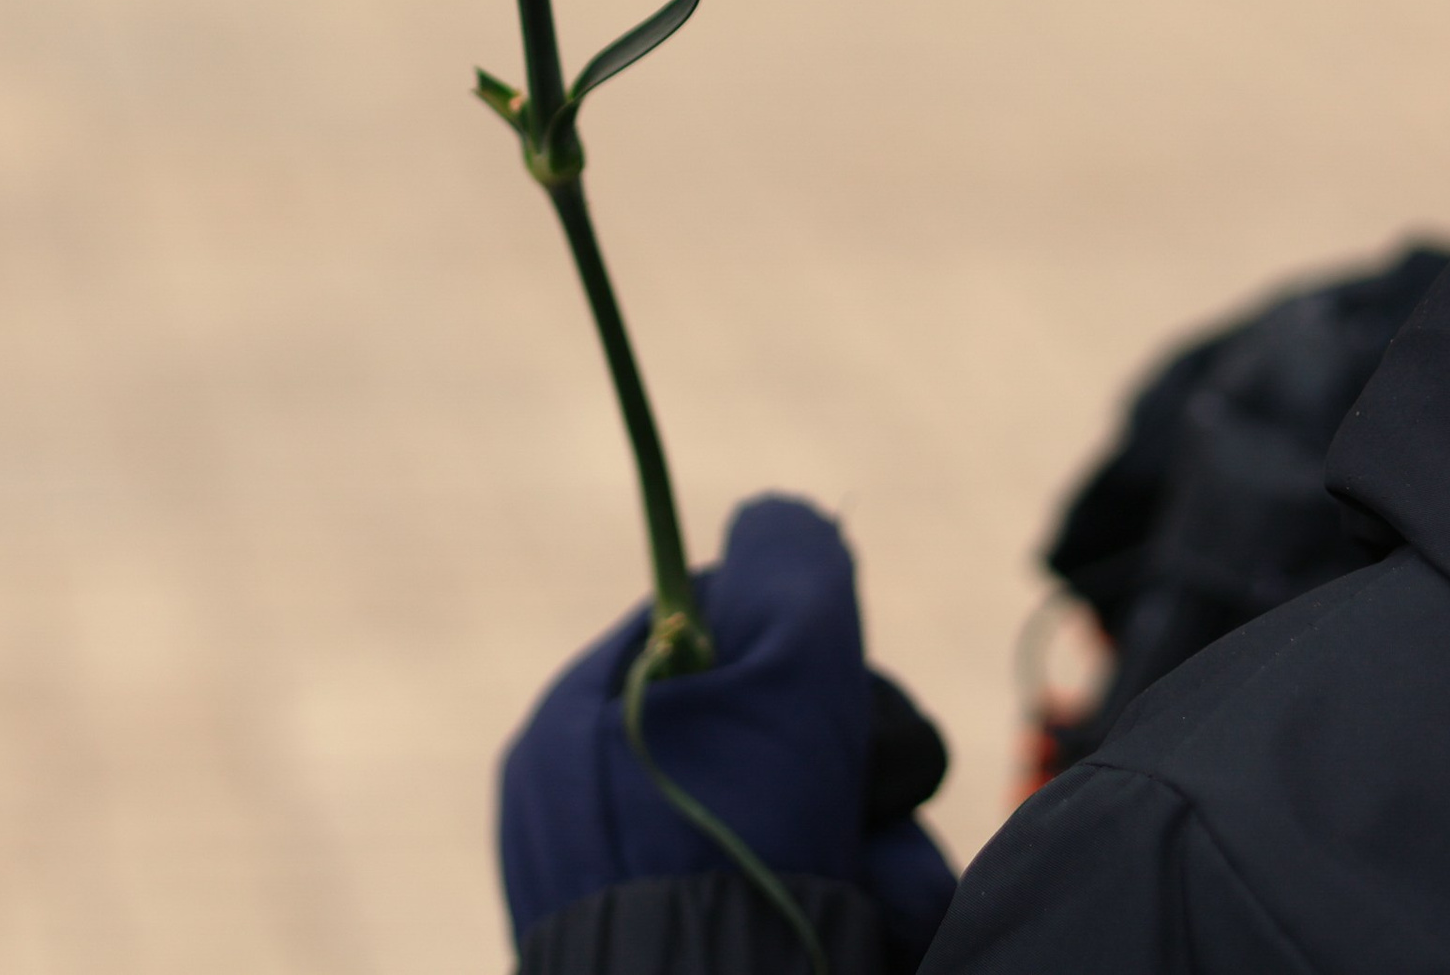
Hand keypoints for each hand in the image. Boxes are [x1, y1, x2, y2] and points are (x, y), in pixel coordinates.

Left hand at [498, 496, 954, 955]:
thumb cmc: (741, 845)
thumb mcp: (786, 668)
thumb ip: (796, 572)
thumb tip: (787, 520)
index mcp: (579, 724)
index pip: (711, 630)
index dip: (800, 653)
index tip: (835, 698)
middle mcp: (595, 813)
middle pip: (766, 734)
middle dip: (850, 766)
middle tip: (867, 799)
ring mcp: (640, 902)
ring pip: (800, 829)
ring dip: (869, 852)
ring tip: (867, 897)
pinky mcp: (691, 969)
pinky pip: (796, 909)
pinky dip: (851, 915)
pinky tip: (863, 940)